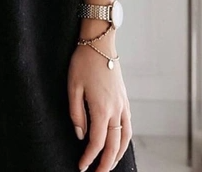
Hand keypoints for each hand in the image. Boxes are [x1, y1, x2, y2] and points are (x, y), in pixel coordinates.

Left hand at [68, 36, 131, 171]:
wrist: (100, 42)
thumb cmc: (83, 61)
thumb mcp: (72, 86)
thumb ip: (76, 113)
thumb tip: (81, 135)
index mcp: (102, 108)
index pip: (97, 142)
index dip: (89, 157)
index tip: (82, 167)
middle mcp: (116, 109)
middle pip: (113, 145)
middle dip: (106, 163)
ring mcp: (123, 104)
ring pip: (125, 138)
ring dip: (118, 154)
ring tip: (109, 164)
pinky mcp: (125, 99)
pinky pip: (129, 125)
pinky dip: (125, 140)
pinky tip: (119, 143)